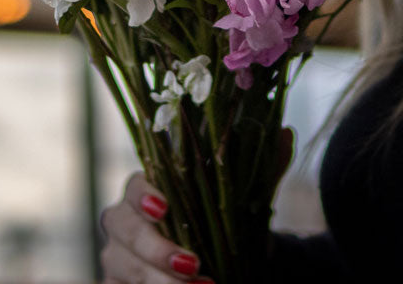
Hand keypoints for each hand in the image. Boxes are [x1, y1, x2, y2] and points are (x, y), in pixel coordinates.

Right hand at [97, 132, 292, 282]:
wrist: (218, 266)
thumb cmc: (221, 227)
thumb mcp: (242, 200)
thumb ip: (260, 168)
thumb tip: (286, 134)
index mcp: (146, 191)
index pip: (134, 186)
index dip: (144, 196)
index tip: (164, 207)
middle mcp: (123, 221)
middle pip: (125, 230)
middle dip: (157, 249)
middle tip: (192, 265)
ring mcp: (116, 256)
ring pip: (123, 267)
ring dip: (160, 281)